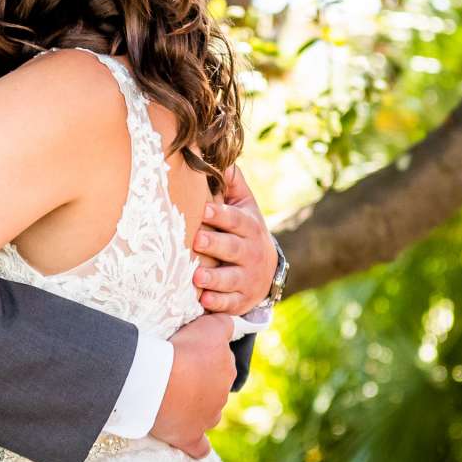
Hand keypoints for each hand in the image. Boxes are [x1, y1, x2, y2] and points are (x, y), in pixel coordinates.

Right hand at [151, 312, 237, 458]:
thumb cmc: (182, 350)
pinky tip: (189, 441)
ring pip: (207, 414)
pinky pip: (199, 447)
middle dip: (199, 384)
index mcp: (226, 370)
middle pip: (213, 389)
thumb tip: (229, 325)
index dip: (204, 358)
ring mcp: (207, 419)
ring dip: (195, 409)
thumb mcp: (209, 326)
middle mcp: (221, 396)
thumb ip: (223, 323)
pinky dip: (196, 446)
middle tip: (175, 374)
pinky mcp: (190, 437)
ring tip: (172, 400)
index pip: (221, 363)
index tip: (186, 354)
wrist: (159, 380)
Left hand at [192, 166, 276, 315]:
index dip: (221, 215)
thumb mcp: (244, 207)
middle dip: (216, 245)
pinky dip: (217, 303)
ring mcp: (247, 278)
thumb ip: (233, 184)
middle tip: (196, 240)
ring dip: (215, 278)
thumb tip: (223, 158)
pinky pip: (229, 303)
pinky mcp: (240, 300)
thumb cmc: (245, 232)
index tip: (204, 209)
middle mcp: (250, 253)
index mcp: (249, 228)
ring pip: (231, 279)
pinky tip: (203, 300)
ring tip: (197, 277)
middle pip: (233, 248)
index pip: (236, 220)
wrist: (266, 271)